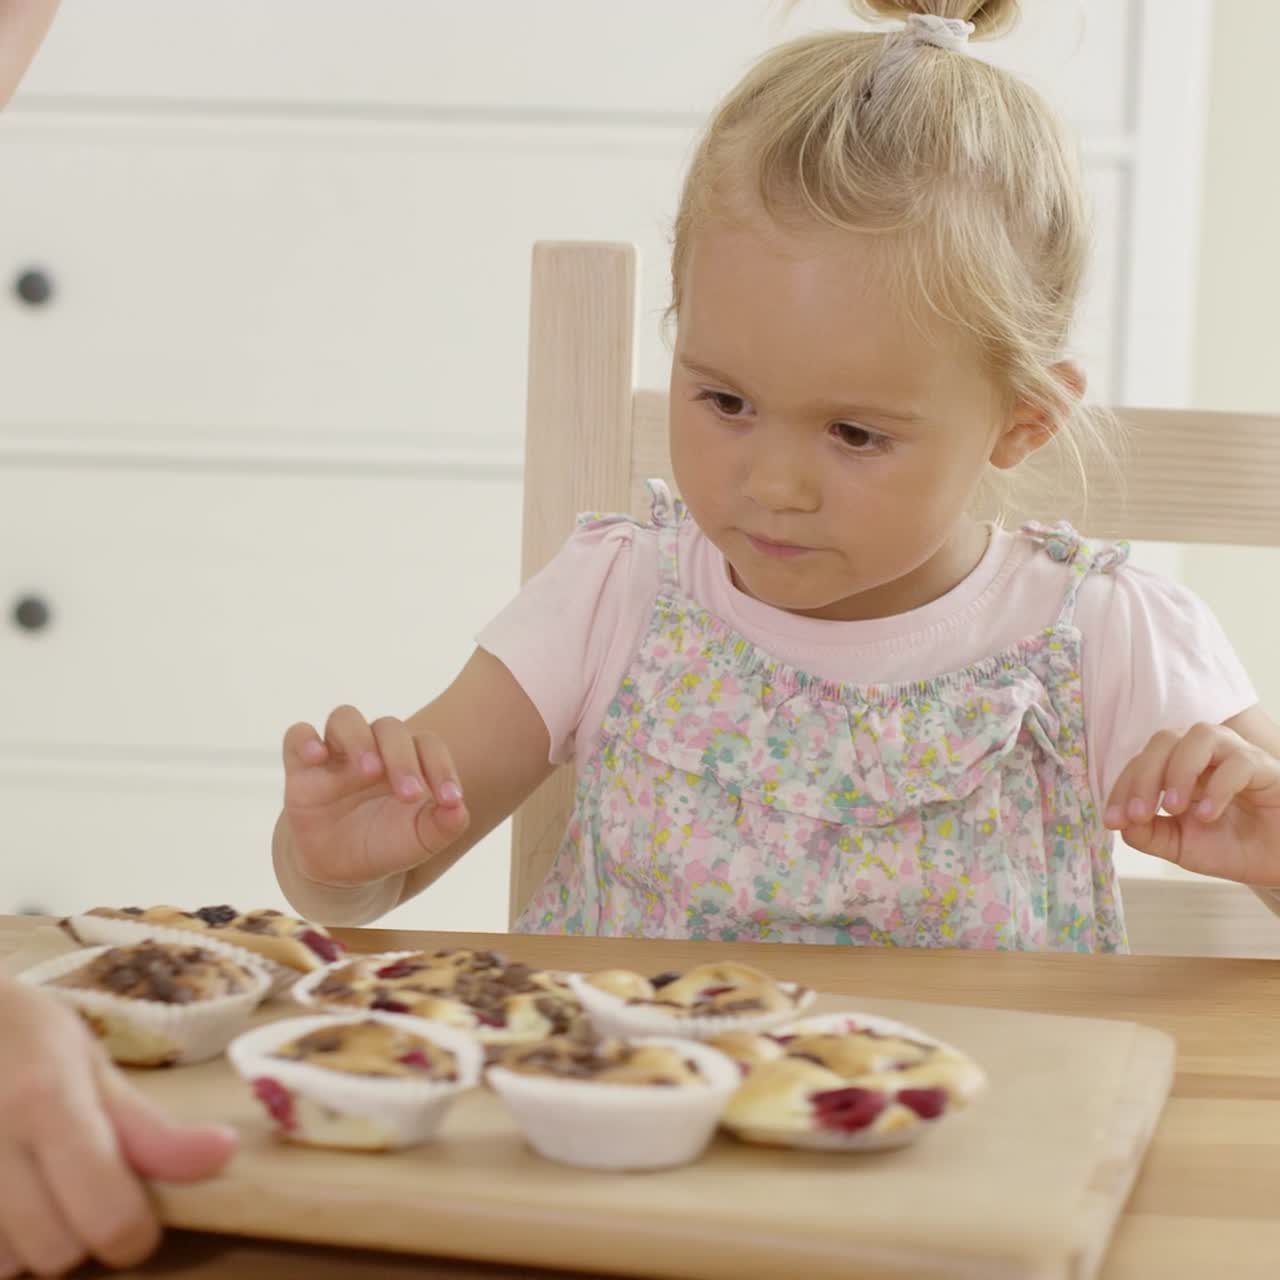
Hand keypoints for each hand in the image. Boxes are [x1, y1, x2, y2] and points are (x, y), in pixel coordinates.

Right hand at [0, 976, 235, 1276]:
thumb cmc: (22, 1038)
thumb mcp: (90, 1064)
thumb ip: (147, 1125)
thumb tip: (223, 1154)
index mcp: (45, 1104)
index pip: (106, 1215)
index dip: (135, 1233)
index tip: (139, 1218)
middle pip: (55, 1254)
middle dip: (80, 1237)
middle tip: (78, 1191)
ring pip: (6, 1268)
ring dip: (28, 1245)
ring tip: (30, 1188)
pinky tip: (3, 1199)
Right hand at [282, 705, 470, 887]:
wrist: (341, 869)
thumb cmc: (387, 843)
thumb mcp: (420, 841)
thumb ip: (445, 825)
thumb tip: (459, 810)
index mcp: (408, 759)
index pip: (428, 744)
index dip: (442, 767)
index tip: (450, 800)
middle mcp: (374, 748)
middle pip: (389, 727)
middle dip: (402, 758)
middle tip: (409, 795)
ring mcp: (337, 754)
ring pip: (345, 717)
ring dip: (358, 739)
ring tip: (368, 771)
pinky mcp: (301, 766)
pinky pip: (298, 735)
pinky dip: (305, 739)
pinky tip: (317, 757)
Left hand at [1103, 722, 1279, 883]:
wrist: (1279, 862)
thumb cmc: (1232, 846)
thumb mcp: (1180, 845)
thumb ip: (1148, 834)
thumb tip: (1121, 823)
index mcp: (1178, 766)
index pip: (1141, 762)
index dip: (1122, 789)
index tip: (1112, 821)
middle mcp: (1205, 753)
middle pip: (1164, 740)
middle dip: (1143, 777)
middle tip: (1138, 815)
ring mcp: (1236, 755)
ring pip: (1199, 736)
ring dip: (1178, 770)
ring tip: (1173, 808)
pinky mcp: (1265, 767)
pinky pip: (1238, 763)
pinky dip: (1217, 788)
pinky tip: (1208, 816)